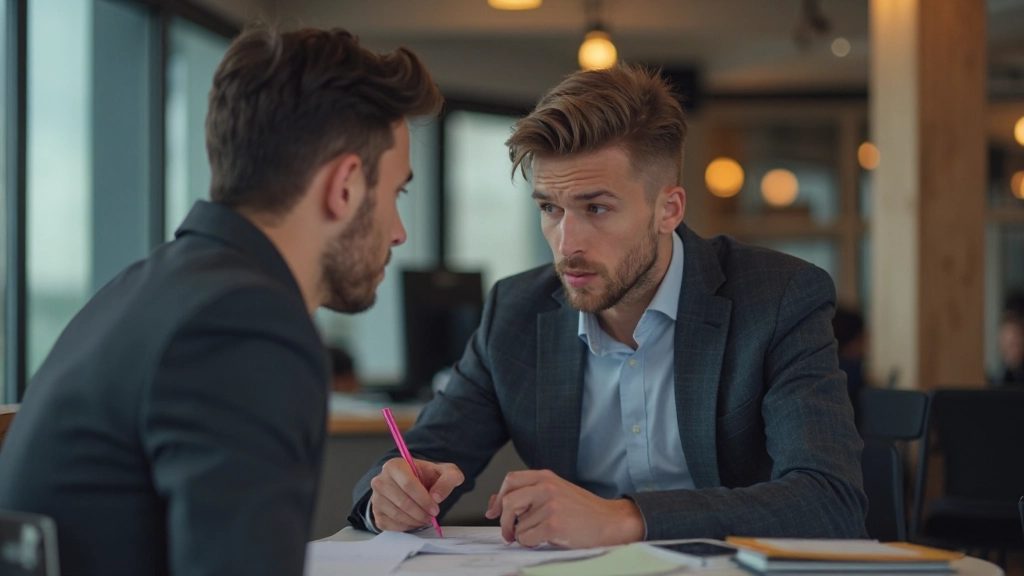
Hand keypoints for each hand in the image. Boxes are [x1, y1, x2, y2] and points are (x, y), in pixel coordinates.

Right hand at [370, 457, 463, 531]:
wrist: (412, 484)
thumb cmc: (426, 477)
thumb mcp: (445, 472)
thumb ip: (449, 478)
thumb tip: (436, 496)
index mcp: (395, 465)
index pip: (408, 484)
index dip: (424, 499)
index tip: (435, 509)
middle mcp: (380, 480)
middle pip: (402, 502)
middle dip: (420, 512)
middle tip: (431, 516)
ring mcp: (376, 498)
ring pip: (397, 514)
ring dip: (415, 520)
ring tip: (425, 518)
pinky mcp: (376, 513)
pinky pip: (391, 524)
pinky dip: (406, 526)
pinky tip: (414, 521)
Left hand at [484, 469, 643, 547]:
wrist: (611, 522)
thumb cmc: (584, 511)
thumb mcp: (555, 494)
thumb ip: (528, 495)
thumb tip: (495, 503)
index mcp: (546, 477)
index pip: (510, 480)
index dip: (498, 498)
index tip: (493, 512)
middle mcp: (547, 487)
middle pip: (508, 501)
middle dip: (503, 521)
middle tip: (508, 533)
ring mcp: (550, 505)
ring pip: (517, 525)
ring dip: (523, 535)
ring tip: (540, 534)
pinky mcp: (553, 524)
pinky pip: (526, 538)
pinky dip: (530, 543)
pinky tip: (545, 540)